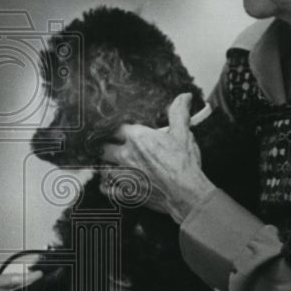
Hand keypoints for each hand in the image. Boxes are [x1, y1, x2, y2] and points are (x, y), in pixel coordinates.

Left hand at [98, 93, 214, 221]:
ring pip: (103, 168)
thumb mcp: (183, 134)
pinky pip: (106, 189)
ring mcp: (124, 176)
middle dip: (106, 146)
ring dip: (106, 165)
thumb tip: (184, 96)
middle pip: (104, 148)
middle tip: (111, 146)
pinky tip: (109, 183)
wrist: (187, 194)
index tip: (117, 129)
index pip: (115, 127)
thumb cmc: (185, 164)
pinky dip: (106, 185)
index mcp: (137, 138)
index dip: (115, 127)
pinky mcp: (126, 193)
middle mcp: (126, 155)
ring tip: (111, 164)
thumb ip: (179, 113)